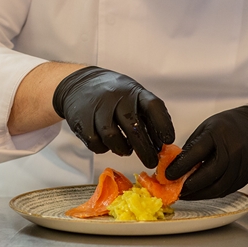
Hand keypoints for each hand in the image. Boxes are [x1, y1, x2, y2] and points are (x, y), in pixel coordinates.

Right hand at [52, 66, 174, 167]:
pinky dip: (103, 148)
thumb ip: (146, 116)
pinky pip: (96, 143)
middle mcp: (117, 98)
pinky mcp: (82, 120)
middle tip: (151, 162)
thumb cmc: (112, 94)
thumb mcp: (132, 96)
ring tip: (125, 149)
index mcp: (133, 92)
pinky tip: (107, 143)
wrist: (79, 84)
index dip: (163, 125)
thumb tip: (160, 145)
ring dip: (122, 149)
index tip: (168, 140)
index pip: (153, 106)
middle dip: (145, 149)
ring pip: (113, 138)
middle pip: (134, 127)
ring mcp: (98, 108)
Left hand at [165, 106, 247, 199]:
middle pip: (210, 173)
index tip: (168, 175)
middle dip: (190, 185)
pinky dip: (210, 194)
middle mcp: (234, 148)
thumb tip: (174, 168)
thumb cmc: (227, 127)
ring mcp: (243, 164)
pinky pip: (227, 190)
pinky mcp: (246, 177)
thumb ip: (192, 148)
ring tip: (185, 194)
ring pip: (219, 187)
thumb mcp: (206, 128)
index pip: (197, 152)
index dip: (181, 166)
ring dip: (199, 194)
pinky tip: (200, 193)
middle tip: (175, 189)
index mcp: (220, 132)